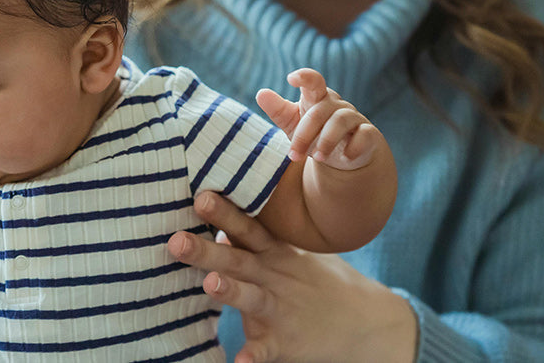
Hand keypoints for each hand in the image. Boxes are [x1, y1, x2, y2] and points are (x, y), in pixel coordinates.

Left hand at [168, 192, 416, 362]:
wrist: (367, 322)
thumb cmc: (315, 281)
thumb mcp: (292, 252)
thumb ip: (255, 234)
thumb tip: (212, 206)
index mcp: (275, 253)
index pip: (247, 227)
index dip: (224, 212)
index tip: (200, 196)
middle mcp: (275, 277)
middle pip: (239, 260)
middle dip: (208, 250)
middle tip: (176, 240)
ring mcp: (281, 309)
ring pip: (251, 298)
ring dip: (231, 291)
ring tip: (209, 284)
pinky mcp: (286, 342)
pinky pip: (267, 349)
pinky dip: (254, 356)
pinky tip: (240, 361)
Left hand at [256, 68, 383, 170]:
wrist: (343, 156)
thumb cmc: (314, 134)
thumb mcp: (293, 124)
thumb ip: (278, 110)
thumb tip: (261, 93)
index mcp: (316, 98)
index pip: (313, 81)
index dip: (304, 77)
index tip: (291, 78)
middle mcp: (336, 104)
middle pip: (319, 112)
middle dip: (304, 135)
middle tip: (293, 156)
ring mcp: (354, 117)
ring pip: (340, 121)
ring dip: (326, 141)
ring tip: (317, 157)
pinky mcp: (368, 134)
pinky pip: (364, 134)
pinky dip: (355, 146)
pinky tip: (346, 156)